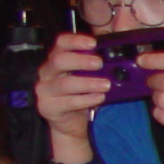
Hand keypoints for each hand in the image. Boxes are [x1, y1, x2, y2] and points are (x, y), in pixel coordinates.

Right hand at [35, 31, 108, 146]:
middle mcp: (47, 72)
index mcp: (56, 59)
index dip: (75, 40)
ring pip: (65, 84)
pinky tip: (100, 98)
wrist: (71, 123)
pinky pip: (68, 102)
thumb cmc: (82, 95)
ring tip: (106, 85)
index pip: (60, 43)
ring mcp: (44, 90)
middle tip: (100, 63)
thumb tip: (119, 57)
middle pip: (59, 60)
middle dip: (81, 60)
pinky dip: (87, 99)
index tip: (93, 43)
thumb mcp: (89, 77)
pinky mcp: (47, 107)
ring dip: (88, 83)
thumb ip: (96, 66)